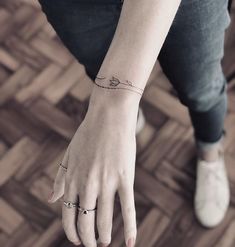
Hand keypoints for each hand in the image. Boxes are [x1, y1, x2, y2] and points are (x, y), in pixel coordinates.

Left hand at [48, 88, 139, 246]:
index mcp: (72, 179)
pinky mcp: (124, 177)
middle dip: (87, 238)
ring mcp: (106, 181)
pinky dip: (130, 227)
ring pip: (104, 219)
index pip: (68, 215)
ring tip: (105, 242)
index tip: (77, 239)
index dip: (72, 232)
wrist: (109, 116)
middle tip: (92, 244)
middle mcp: (87, 184)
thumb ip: (60, 179)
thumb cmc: (89, 134)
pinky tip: (131, 243)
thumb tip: (51, 199)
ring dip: (104, 236)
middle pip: (85, 222)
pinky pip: (127, 208)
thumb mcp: (69, 155)